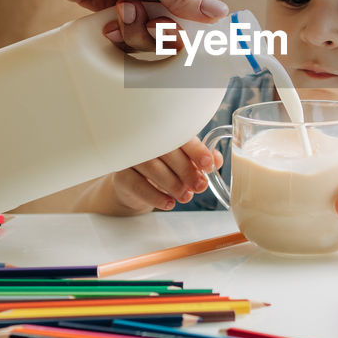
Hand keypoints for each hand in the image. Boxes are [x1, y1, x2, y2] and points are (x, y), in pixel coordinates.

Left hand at [7, 0, 227, 23]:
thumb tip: (220, 13)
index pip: (195, 9)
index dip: (182, 25)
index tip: (163, 28)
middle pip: (170, 26)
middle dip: (151, 29)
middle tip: (131, 12)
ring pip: (145, 34)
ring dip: (130, 32)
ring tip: (114, 13)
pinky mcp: (105, 5)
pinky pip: (120, 33)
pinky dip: (113, 34)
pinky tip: (103, 23)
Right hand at [99, 138, 222, 212]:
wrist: (135, 185)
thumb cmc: (164, 168)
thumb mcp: (185, 163)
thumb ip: (201, 160)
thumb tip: (216, 159)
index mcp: (164, 134)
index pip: (181, 136)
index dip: (196, 150)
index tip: (208, 164)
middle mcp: (146, 141)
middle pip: (166, 152)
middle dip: (187, 170)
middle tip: (200, 186)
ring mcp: (131, 157)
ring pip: (152, 167)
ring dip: (172, 184)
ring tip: (186, 197)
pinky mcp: (121, 175)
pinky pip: (137, 184)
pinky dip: (155, 195)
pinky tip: (168, 203)